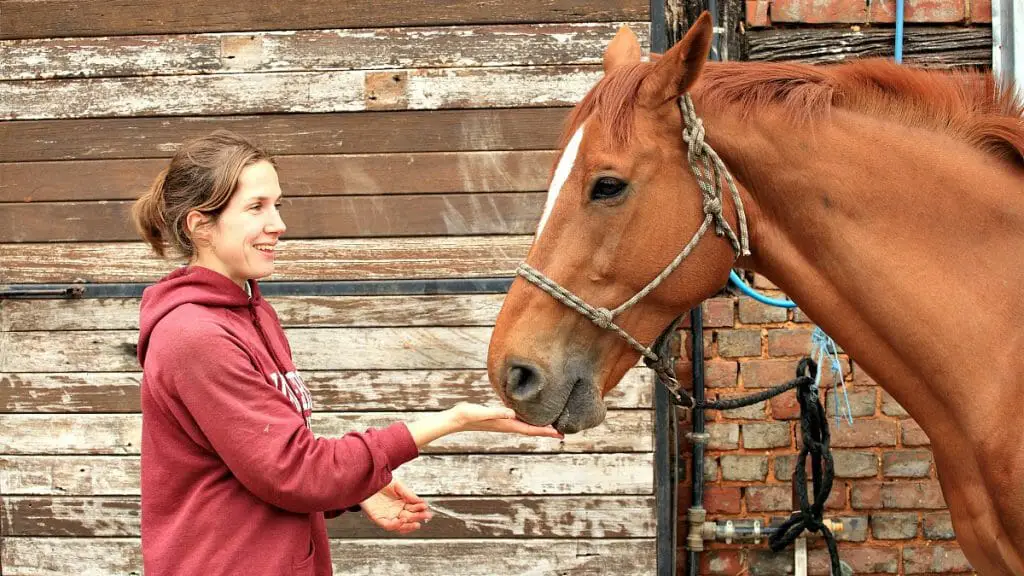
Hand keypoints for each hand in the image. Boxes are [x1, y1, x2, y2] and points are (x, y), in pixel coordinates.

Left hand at [360, 480, 431, 533]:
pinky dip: (395, 525)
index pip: (413, 508)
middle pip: (409, 517)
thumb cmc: (380, 482)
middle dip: (418, 517)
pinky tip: (402, 521)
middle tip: (426, 516)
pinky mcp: (377, 518)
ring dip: (409, 525)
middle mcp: (395, 511)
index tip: (426, 507)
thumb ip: (408, 494)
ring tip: (416, 523)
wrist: (365, 480)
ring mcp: (387, 515)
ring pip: (400, 525)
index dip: (420, 508)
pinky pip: (387, 525)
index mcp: (401, 503)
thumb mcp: (397, 485)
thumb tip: (421, 501)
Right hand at [449, 402, 563, 437]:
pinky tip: (530, 417)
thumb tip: (512, 414)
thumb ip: (496, 412)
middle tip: (562, 433)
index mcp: (506, 424)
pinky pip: (518, 421)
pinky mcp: (499, 419)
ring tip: (551, 426)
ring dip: (538, 427)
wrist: (455, 419)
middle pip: (531, 430)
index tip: (560, 434)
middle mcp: (507, 425)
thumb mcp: (481, 412)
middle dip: (546, 432)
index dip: (545, 431)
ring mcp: (503, 423)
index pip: (530, 429)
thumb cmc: (467, 415)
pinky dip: (528, 421)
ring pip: (526, 426)